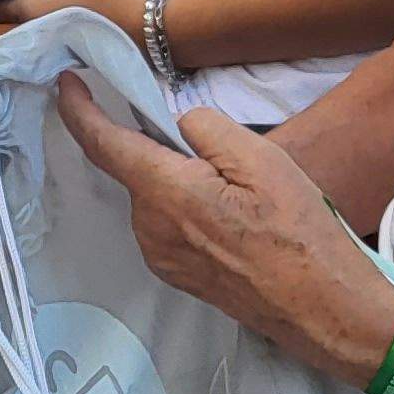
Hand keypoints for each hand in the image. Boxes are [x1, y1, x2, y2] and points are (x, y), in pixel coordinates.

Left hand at [49, 72, 393, 382]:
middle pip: (137, 169)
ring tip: (242, 198)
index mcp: (167, 195)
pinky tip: (234, 221)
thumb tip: (178, 125)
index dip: (78, 110)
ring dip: (180, 183)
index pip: (103, 144)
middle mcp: (151, 230)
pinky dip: (186, 208)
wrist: (326, 312)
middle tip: (224, 158)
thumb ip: (208, 131)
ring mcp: (162, 258)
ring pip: (155, 197)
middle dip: (164, 151)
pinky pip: (168, 224)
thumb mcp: (263, 162)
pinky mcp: (178, 276)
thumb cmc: (300, 235)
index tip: (66, 82)